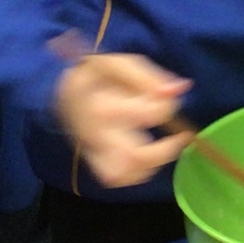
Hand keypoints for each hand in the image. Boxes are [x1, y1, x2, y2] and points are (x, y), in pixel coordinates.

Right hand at [55, 52, 191, 187]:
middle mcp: (97, 134)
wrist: (63, 88)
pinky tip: (147, 156)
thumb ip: (149, 77)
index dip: (165, 107)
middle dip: (165, 151)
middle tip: (180, 137)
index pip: (144, 116)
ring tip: (164, 148)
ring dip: (151, 165)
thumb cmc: (95, 74)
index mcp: (103, 106)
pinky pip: (115, 177)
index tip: (168, 96)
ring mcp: (94, 151)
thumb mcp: (120, 64)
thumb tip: (180, 88)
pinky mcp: (93, 160)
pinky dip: (137, 172)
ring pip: (123, 175)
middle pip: (134, 157)